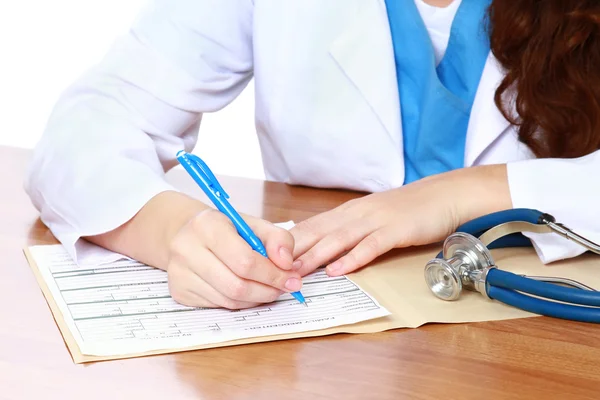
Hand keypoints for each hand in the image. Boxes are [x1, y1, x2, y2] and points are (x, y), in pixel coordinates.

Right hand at [167, 209, 302, 308]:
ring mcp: (179, 273)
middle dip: (268, 290)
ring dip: (257, 298)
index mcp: (207, 225)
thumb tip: (287, 264)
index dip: (273, 274)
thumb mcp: (254, 225)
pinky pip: (219, 305)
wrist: (191, 235)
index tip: (292, 278)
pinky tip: (249, 291)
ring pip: (229, 299)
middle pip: (237, 285)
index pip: (245, 260)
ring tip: (269, 288)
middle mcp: (186, 249)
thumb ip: (278, 239)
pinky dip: (241, 302)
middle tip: (285, 287)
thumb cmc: (227, 230)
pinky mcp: (179, 291)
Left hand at [290, 165, 511, 276]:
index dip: (287, 242)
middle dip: (293, 251)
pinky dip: (353, 258)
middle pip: (317, 232)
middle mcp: (355, 214)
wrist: (442, 195)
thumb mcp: (370, 216)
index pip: (310, 226)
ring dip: (315, 256)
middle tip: (271, 268)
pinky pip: (370, 246)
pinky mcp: (395, 230)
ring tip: (296, 272)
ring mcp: (375, 220)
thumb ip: (346, 229)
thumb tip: (320, 246)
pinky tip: (338, 270)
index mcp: (347, 212)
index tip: (268, 257)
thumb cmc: (405, 210)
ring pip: (338, 239)